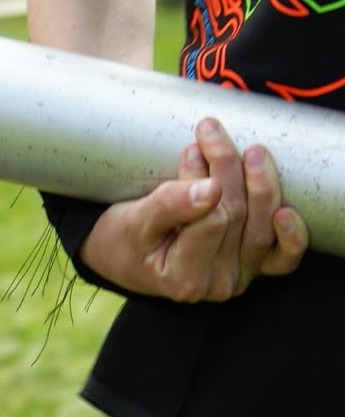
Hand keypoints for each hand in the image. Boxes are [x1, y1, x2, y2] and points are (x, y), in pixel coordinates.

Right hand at [80, 117, 307, 301]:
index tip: (190, 149)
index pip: (211, 221)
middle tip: (211, 132)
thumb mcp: (134, 221)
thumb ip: (169, 206)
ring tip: (251, 150)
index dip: (202, 180)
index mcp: (185, 279)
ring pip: (262, 225)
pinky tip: (287, 212)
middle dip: (228, 170)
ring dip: (261, 182)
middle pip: (238, 217)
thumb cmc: (123, 239)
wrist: (124, 255)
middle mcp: (217, 285)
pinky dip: (292, 235)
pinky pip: (284, 256)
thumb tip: (209, 190)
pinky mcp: (253, 266)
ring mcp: (238, 276)